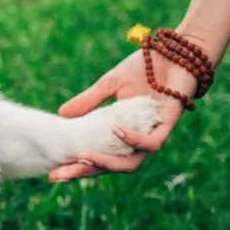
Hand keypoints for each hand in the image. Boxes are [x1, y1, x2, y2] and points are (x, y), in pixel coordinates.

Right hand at [48, 49, 197, 181]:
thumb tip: (61, 114)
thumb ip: (89, 101)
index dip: (77, 166)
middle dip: (83, 171)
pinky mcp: (168, 127)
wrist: (176, 54)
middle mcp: (136, 141)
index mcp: (122, 134)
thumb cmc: (145, 68)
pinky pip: (150, 143)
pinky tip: (115, 131)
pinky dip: (132, 140)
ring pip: (130, 163)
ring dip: (105, 163)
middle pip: (110, 167)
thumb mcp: (110, 84)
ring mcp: (152, 136)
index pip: (98, 156)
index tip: (53, 173)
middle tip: (58, 175)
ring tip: (82, 157)